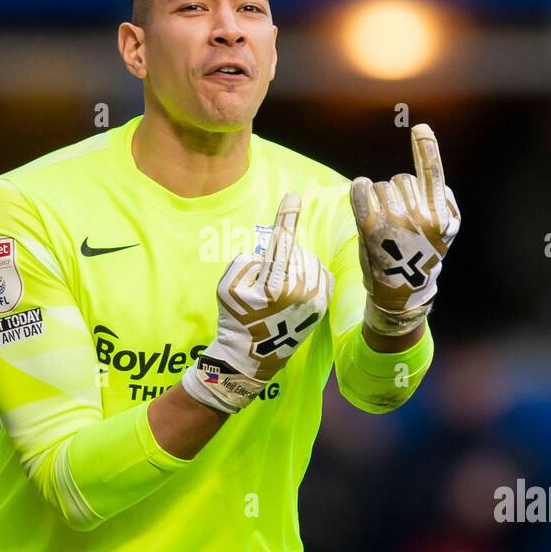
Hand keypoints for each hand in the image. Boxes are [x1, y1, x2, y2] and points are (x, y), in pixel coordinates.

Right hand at [181, 191, 333, 413]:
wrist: (252, 355)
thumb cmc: (235, 319)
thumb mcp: (228, 286)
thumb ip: (246, 261)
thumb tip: (269, 252)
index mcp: (274, 288)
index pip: (281, 243)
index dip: (286, 216)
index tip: (293, 196)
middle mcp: (301, 293)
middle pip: (292, 251)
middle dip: (277, 257)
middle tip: (264, 284)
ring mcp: (316, 299)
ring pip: (306, 259)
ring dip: (292, 264)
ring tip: (279, 288)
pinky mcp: (323, 303)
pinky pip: (318, 271)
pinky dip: (306, 271)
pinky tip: (295, 286)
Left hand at [350, 123, 460, 335]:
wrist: (401, 294)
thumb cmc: (422, 258)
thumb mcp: (445, 233)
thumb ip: (444, 204)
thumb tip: (435, 181)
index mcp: (440, 217)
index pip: (432, 175)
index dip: (426, 149)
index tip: (420, 129)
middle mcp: (419, 217)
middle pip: (401, 180)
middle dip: (398, 192)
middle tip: (399, 219)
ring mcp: (394, 222)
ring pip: (382, 186)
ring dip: (381, 197)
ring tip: (386, 223)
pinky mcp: (371, 228)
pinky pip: (361, 191)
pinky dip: (360, 189)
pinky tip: (362, 194)